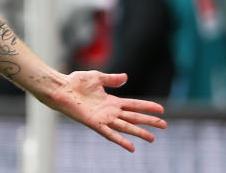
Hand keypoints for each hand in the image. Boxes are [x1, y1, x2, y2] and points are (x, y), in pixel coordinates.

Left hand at [49, 71, 166, 151]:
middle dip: (149, 121)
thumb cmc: (75, 82)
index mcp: (111, 101)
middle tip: (164, 125)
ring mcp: (103, 118)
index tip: (161, 109)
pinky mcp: (95, 123)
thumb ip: (111, 79)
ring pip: (126, 127)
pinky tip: (132, 147)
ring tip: (153, 138)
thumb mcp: (97, 77)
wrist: (60, 88)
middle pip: (133, 117)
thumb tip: (126, 77)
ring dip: (139, 132)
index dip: (147, 107)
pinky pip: (110, 134)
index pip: (133, 105)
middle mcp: (109, 111)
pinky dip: (121, 140)